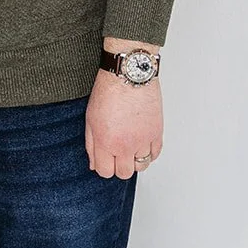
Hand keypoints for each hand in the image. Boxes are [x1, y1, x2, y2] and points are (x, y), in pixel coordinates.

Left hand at [85, 42, 163, 180]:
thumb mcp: (90, 119)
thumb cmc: (108, 92)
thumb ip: (91, 145)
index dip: (104, 167)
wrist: (128, 75)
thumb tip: (94, 163)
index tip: (105, 159)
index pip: (105, 172)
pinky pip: (155, 153)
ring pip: (142, 166)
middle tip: (117, 154)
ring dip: (135, 159)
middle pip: (124, 173)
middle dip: (119, 166)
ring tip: (130, 146)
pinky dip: (149, 152)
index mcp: (106, 142)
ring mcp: (143, 140)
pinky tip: (142, 142)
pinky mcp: (157, 133)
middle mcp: (125, 145)